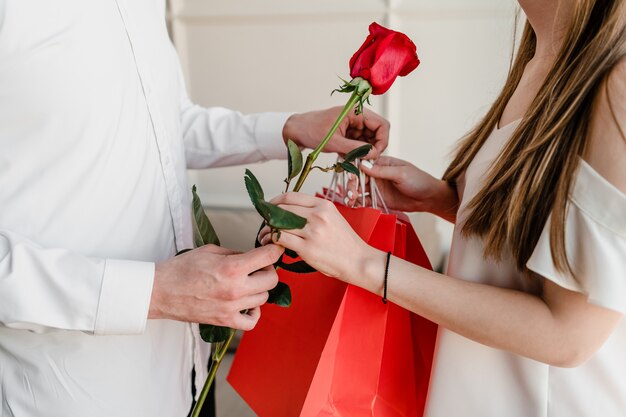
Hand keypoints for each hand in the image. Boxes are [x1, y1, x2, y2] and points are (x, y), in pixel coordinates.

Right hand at [149, 244, 283, 330]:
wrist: (160, 292)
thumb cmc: (181, 269)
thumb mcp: (210, 251)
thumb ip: (235, 253)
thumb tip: (252, 256)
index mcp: (232, 268)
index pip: (268, 257)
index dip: (275, 250)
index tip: (275, 248)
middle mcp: (235, 289)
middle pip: (272, 280)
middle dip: (268, 270)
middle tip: (258, 266)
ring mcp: (232, 307)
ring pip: (264, 298)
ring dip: (259, 288)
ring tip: (247, 282)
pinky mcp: (225, 321)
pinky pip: (252, 321)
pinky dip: (254, 312)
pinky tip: (247, 303)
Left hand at [260, 193, 374, 281]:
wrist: (359, 261)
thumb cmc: (345, 243)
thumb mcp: (333, 218)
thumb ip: (314, 212)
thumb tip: (290, 211)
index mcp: (323, 205)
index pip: (291, 196)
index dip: (275, 201)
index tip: (269, 207)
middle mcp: (317, 215)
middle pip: (282, 209)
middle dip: (269, 217)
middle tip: (265, 224)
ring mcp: (312, 232)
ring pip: (279, 224)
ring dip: (267, 230)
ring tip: (265, 236)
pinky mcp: (307, 249)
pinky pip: (281, 239)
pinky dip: (273, 240)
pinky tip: (272, 244)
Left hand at [283, 106, 389, 158]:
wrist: (296, 131)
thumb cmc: (311, 131)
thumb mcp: (334, 142)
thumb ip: (355, 149)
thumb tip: (373, 155)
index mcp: (356, 112)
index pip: (382, 125)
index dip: (382, 141)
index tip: (374, 155)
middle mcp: (357, 117)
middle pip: (377, 133)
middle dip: (372, 148)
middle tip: (364, 161)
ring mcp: (353, 125)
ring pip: (369, 140)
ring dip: (363, 152)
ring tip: (352, 159)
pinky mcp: (348, 133)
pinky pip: (359, 144)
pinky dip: (356, 152)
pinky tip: (346, 157)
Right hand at [347, 156, 458, 221]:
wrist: (429, 198)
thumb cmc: (419, 181)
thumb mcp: (401, 173)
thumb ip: (381, 171)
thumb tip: (362, 164)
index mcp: (382, 163)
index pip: (363, 163)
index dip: (354, 169)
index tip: (350, 176)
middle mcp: (377, 174)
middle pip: (358, 177)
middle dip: (352, 184)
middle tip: (352, 192)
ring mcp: (377, 188)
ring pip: (359, 189)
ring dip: (352, 193)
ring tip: (351, 200)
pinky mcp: (378, 200)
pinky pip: (365, 200)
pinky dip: (357, 203)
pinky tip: (354, 205)